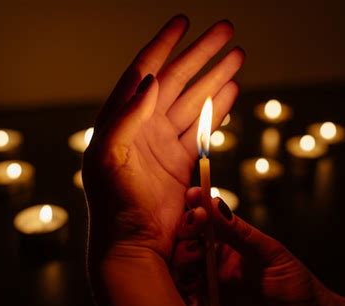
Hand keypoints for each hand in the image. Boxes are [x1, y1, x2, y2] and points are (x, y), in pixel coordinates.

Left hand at [82, 15, 244, 260]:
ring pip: (194, 101)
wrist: (133, 244)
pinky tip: (231, 90)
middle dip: (201, 54)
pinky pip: (203, 127)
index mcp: (120, 120)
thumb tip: (149, 80)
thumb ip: (126, 117)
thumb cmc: (113, 205)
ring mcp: (163, 142)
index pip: (144, 72)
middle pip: (177, 80)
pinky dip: (218, 109)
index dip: (163, 45)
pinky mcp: (181, 160)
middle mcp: (143, 126)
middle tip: (226, 31)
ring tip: (237, 56)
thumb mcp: (108, 158)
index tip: (183, 21)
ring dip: (216, 78)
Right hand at [173, 187, 333, 305]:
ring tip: (196, 255)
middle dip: (186, 231)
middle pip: (186, 244)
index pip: (204, 223)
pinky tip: (195, 287)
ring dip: (183, 259)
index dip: (195, 207)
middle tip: (195, 224)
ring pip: (182, 270)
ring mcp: (210, 288)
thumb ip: (241, 232)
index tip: (194, 195)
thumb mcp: (270, 252)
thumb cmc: (294, 284)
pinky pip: (188, 300)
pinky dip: (185, 293)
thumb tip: (216, 204)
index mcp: (227, 245)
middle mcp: (214, 264)